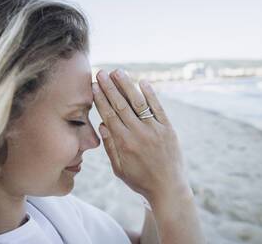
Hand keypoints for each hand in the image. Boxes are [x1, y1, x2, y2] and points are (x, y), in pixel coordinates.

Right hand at [92, 69, 189, 200]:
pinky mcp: (168, 129)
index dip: (100, 98)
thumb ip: (110, 146)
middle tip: (101, 72)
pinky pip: (158, 108)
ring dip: (127, 85)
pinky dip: (150, 94)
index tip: (93, 86)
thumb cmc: (140, 180)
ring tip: (118, 71)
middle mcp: (139, 133)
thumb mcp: (119, 169)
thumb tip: (102, 124)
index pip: (109, 114)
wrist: (168, 189)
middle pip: (121, 105)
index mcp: (124, 143)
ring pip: (138, 102)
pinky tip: (142, 82)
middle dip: (109, 87)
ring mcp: (155, 130)